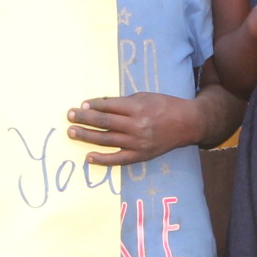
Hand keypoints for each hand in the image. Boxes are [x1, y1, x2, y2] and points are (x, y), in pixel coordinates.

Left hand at [67, 93, 202, 166]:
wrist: (187, 123)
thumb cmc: (165, 106)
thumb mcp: (144, 97)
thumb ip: (122, 102)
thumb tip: (98, 105)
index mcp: (137, 108)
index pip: (108, 106)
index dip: (93, 105)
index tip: (81, 105)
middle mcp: (136, 125)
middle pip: (104, 122)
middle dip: (84, 118)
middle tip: (69, 116)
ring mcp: (138, 142)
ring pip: (107, 139)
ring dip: (87, 136)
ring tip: (72, 133)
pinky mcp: (141, 155)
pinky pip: (118, 159)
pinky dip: (103, 159)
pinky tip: (89, 156)